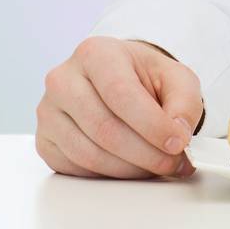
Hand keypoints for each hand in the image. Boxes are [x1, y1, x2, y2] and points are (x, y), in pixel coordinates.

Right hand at [36, 36, 204, 178]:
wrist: (118, 82)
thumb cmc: (144, 78)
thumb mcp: (176, 78)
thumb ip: (184, 102)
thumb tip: (178, 132)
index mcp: (95, 53)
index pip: (121, 93)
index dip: (152, 124)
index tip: (178, 142)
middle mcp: (63, 79)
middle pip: (104, 128)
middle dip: (145, 153)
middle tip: (173, 162)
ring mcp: (48, 112)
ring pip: (89, 154)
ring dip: (130, 168)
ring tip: (158, 165)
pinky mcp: (45, 142)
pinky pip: (76, 168)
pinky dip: (109, 175)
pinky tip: (131, 166)